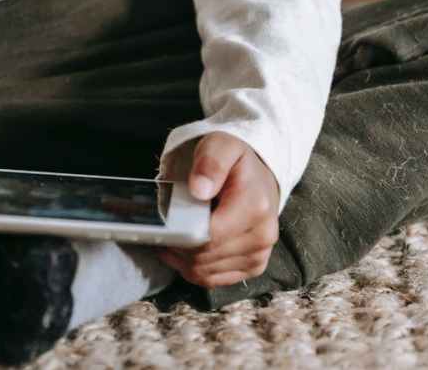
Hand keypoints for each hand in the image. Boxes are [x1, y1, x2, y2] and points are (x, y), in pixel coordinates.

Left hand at [158, 132, 280, 288]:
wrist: (259, 176)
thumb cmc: (236, 162)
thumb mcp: (221, 146)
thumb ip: (210, 163)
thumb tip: (199, 189)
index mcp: (255, 207)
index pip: (209, 236)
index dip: (181, 232)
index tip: (166, 220)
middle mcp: (263, 235)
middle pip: (204, 256)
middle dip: (179, 244)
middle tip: (165, 227)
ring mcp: (259, 255)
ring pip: (205, 272)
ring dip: (182, 259)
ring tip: (174, 236)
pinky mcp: (253, 267)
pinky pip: (213, 280)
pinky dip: (193, 269)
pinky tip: (184, 250)